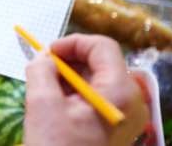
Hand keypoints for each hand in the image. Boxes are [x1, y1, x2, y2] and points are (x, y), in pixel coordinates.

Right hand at [24, 34, 148, 145]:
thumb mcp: (42, 106)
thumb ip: (41, 71)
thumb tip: (43, 57)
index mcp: (119, 93)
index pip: (102, 48)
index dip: (73, 43)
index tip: (47, 51)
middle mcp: (130, 102)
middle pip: (102, 64)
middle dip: (69, 61)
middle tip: (42, 67)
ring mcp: (124, 117)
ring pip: (98, 81)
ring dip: (70, 78)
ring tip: (44, 86)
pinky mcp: (115, 128)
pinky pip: (97, 99)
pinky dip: (75, 94)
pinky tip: (53, 101)